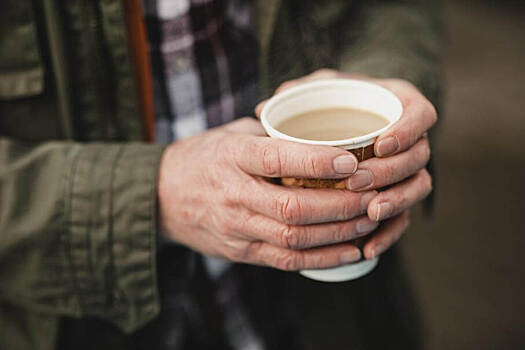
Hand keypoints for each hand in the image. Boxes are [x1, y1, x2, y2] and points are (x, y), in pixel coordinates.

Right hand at [158, 118, 378, 269]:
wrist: (162, 196)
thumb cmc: (206, 158)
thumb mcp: (231, 134)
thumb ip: (271, 134)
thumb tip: (323, 129)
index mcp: (232, 156)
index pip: (277, 158)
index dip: (317, 160)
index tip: (352, 159)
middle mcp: (233, 194)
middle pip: (293, 207)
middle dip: (341, 204)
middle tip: (375, 195)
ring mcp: (236, 227)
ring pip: (293, 237)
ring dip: (338, 232)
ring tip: (370, 220)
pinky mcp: (241, 252)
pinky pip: (286, 260)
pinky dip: (322, 258)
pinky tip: (351, 251)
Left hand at [255, 69, 436, 259]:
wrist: (342, 125)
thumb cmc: (331, 104)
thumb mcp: (319, 90)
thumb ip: (301, 92)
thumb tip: (263, 110)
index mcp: (400, 105)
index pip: (420, 114)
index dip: (406, 130)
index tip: (380, 144)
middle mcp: (411, 139)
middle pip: (418, 157)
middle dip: (391, 171)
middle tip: (358, 182)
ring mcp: (408, 169)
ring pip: (417, 187)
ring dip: (396, 202)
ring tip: (370, 212)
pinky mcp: (399, 196)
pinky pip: (403, 218)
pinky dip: (388, 234)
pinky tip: (368, 248)